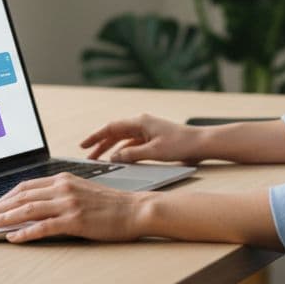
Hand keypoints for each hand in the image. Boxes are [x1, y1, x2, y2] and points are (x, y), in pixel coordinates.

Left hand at [0, 173, 146, 243]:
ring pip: (27, 209)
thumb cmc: (112, 204)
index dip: (6, 196)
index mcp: (64, 179)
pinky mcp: (74, 221)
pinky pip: (43, 227)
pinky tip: (14, 237)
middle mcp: (63, 188)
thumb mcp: (83, 191)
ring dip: (5, 218)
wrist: (136, 210)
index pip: (26, 186)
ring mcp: (68, 204)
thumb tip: (38, 204)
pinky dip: (25, 233)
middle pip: (22, 196)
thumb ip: (61, 194)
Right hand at [79, 114, 206, 163]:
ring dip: (112, 149)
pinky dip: (124, 152)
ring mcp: (148, 131)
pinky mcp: (153, 139)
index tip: (83, 145)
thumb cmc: (180, 145)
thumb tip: (114, 158)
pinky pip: (133, 144)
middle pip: (115, 133)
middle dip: (100, 144)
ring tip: (100, 160)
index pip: (111, 128)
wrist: (201, 143)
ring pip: (123, 139)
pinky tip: (119, 161)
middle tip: (88, 156)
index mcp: (140, 122)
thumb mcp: (153, 152)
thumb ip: (131, 155)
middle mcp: (142, 124)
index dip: (95, 137)